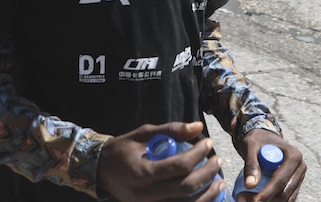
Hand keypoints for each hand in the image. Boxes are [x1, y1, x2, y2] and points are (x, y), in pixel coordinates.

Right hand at [97, 121, 224, 201]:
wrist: (101, 171)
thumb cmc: (123, 149)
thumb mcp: (144, 134)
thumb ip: (170, 130)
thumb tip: (198, 126)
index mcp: (142, 172)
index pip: (178, 166)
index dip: (198, 154)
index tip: (208, 142)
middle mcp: (145, 194)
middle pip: (185, 188)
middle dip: (207, 173)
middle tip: (218, 160)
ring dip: (207, 194)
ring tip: (219, 181)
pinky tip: (208, 196)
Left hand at [234, 130, 304, 201]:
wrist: (264, 138)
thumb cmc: (258, 140)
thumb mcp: (251, 146)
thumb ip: (251, 164)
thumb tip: (250, 185)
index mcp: (294, 156)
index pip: (280, 180)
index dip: (266, 193)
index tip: (253, 201)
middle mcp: (300, 167)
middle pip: (285, 193)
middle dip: (266, 200)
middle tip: (244, 200)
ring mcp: (299, 177)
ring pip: (286, 198)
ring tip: (247, 199)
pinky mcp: (294, 184)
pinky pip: (285, 198)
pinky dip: (272, 200)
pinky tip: (256, 199)